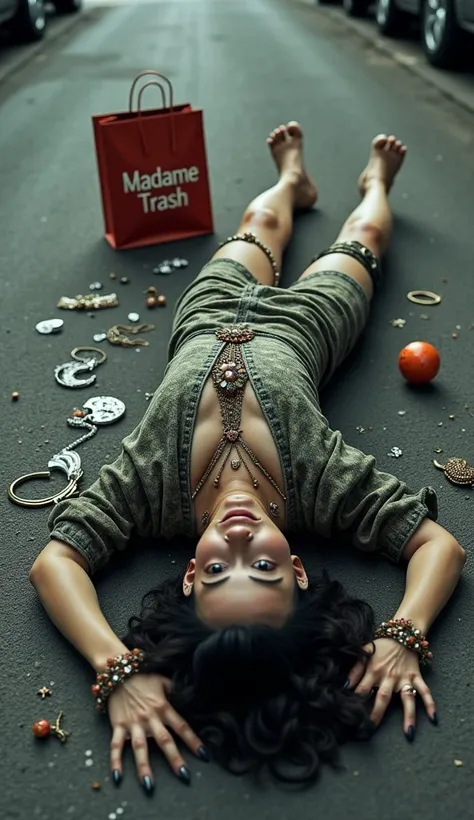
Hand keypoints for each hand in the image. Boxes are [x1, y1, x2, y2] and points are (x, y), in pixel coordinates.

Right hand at [107, 673, 208, 791]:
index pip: (182, 726)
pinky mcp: (118, 725)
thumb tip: (190, 694)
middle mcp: (150, 718)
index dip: (193, 741)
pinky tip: (117, 777)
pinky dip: (115, 761)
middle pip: (164, 740)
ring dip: (144, 767)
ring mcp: (133, 723)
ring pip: (140, 747)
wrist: (118, 671)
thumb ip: (175, 690)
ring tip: (149, 786)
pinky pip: (115, 746)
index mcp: (163, 707)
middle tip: (184, 776)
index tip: (204, 755)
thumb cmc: (143, 676)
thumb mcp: (162, 680)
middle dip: (175, 759)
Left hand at [346, 638, 436, 739]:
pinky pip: (425, 691)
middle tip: (370, 730)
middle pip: (383, 698)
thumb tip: (344, 685)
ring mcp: (404, 678)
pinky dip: (430, 703)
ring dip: (409, 716)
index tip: (350, 715)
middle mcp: (389, 677)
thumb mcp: (364, 652)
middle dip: (376, 714)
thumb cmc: (381, 645)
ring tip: (409, 733)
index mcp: (374, 670)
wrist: (401, 634)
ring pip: (407, 698)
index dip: (355, 701)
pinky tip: (433, 718)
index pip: (362, 689)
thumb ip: (354, 668)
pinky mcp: (416, 677)